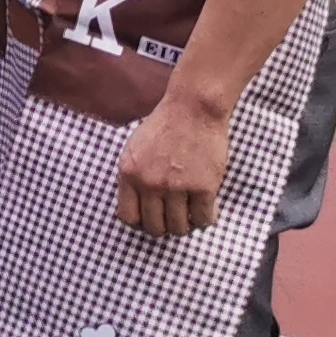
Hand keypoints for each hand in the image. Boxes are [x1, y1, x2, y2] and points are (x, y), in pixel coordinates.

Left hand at [116, 95, 232, 234]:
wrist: (193, 109)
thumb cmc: (165, 126)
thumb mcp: (135, 148)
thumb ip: (134, 175)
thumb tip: (134, 205)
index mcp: (129, 173)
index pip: (128, 216)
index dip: (140, 222)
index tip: (149, 218)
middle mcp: (149, 183)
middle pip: (154, 227)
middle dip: (164, 227)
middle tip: (173, 219)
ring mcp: (176, 186)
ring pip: (179, 227)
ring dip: (186, 225)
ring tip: (190, 215)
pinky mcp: (204, 187)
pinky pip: (203, 218)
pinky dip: (206, 219)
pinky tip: (207, 210)